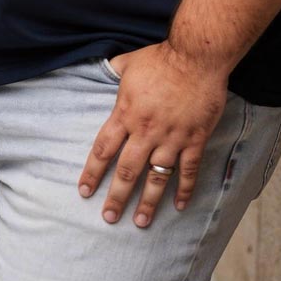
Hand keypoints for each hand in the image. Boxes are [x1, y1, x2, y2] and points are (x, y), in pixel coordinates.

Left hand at [78, 43, 227, 227]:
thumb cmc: (160, 58)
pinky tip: (180, 206)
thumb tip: (103, 69)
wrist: (196, 57)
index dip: (92, 172)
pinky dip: (185, 190)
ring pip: (157, 177)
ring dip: (148, 202)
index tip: (84, 191)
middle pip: (127, 170)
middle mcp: (146, 131)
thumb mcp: (128, 63)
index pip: (103, 149)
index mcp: (125, 114)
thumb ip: (113, 72)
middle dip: (116, 197)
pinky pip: (189, 171)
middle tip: (108, 218)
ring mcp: (172, 137)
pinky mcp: (195, 139)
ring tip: (141, 223)